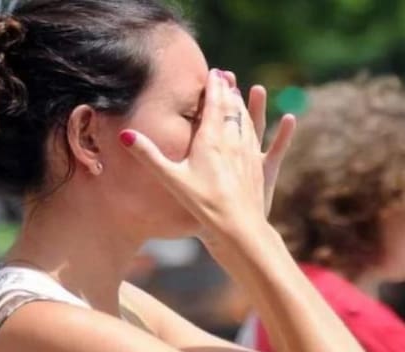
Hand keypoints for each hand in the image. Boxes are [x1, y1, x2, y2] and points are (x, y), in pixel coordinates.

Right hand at [120, 69, 294, 241]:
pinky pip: (261, 139)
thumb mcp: (171, 178)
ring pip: (246, 121)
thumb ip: (148, 155)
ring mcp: (248, 153)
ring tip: (239, 93)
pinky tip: (280, 118)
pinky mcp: (258, 167)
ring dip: (242, 104)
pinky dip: (264, 125)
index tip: (212, 71)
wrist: (237, 227)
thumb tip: (124, 135)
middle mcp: (232, 140)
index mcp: (211, 139)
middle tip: (225, 76)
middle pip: (231, 108)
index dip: (213, 86)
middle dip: (227, 90)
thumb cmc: (202, 204)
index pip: (213, 104)